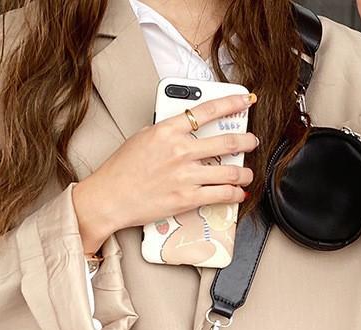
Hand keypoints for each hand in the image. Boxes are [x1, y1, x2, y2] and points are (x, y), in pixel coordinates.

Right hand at [72, 93, 258, 252]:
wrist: (109, 198)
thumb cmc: (120, 170)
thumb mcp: (142, 138)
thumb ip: (166, 132)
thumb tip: (184, 132)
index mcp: (168, 130)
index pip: (208, 111)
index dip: (232, 103)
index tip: (246, 100)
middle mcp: (180, 151)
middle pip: (226, 142)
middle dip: (246, 142)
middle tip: (251, 141)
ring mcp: (186, 176)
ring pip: (229, 172)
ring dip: (244, 173)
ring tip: (248, 174)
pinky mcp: (187, 198)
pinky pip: (221, 195)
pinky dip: (234, 195)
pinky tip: (238, 194)